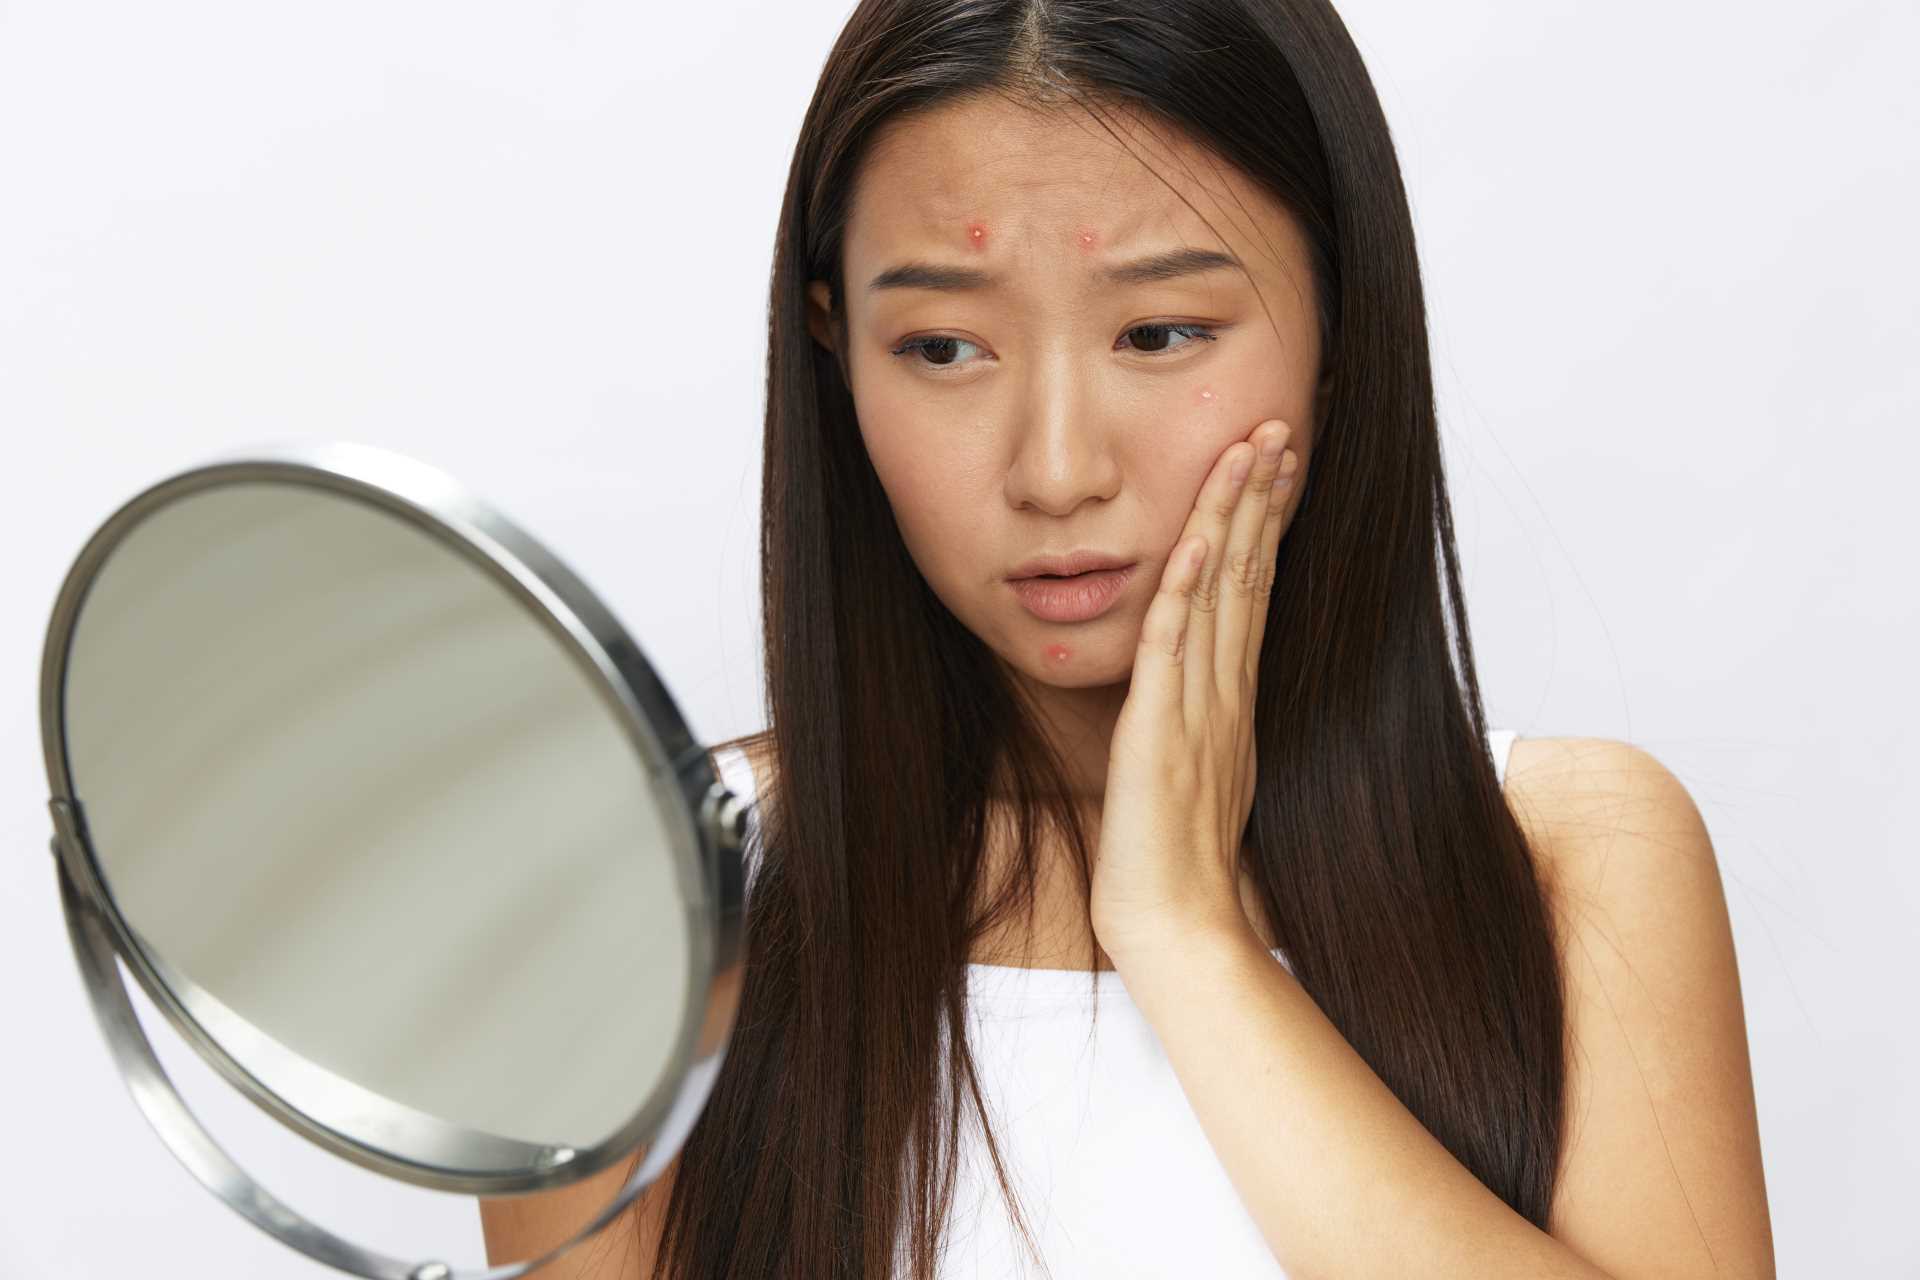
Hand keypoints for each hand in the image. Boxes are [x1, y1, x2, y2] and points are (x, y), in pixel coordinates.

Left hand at [1090, 416, 1300, 959]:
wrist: (1175, 921)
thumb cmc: (1178, 859)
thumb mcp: (1194, 769)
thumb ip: (1198, 719)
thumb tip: (1194, 685)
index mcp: (1232, 697)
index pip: (1254, 589)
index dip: (1264, 523)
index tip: (1275, 466)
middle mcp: (1224, 690)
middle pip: (1249, 573)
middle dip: (1262, 496)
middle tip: (1277, 428)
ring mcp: (1199, 706)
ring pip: (1221, 591)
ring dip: (1233, 516)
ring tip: (1248, 449)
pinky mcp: (1160, 730)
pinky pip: (1175, 648)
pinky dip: (1186, 589)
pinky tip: (1196, 539)